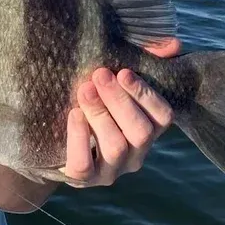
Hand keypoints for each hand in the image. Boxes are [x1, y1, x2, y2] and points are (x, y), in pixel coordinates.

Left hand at [62, 38, 180, 187]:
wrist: (51, 143)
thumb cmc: (91, 105)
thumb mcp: (113, 85)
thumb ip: (142, 63)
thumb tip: (172, 44)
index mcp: (148, 130)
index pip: (164, 117)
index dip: (146, 95)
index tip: (123, 72)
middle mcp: (135, 154)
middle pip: (141, 132)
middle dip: (120, 101)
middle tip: (99, 74)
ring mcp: (110, 170)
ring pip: (115, 147)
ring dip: (100, 114)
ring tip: (84, 90)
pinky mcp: (83, 180)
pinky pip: (83, 165)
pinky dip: (79, 138)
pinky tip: (73, 115)